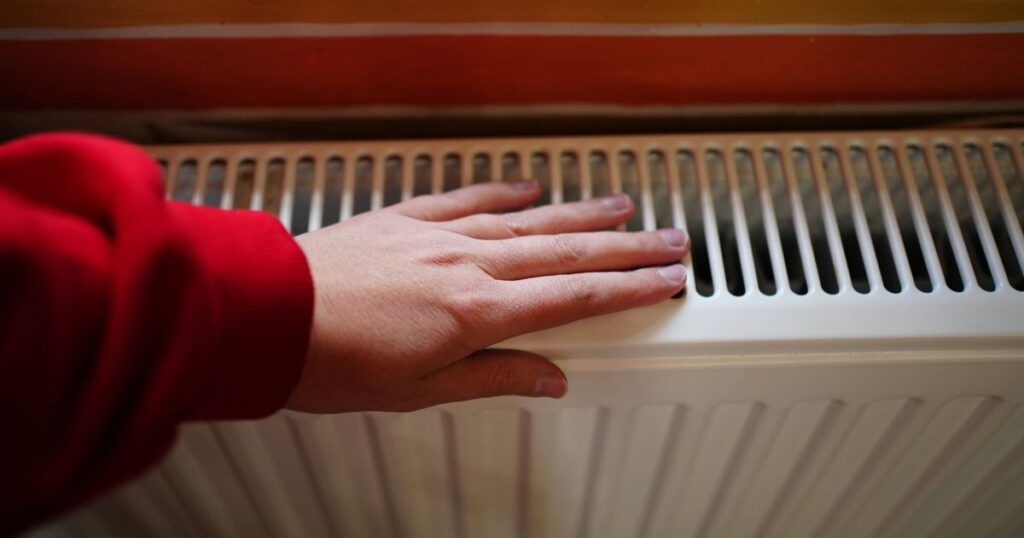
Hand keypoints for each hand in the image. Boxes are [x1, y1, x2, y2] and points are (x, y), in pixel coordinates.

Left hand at [287, 180, 689, 412]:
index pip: (572, 299)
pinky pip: (466, 198)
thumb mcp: (419, 390)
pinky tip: (528, 188)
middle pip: (564, 253)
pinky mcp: (405, 218)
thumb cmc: (332, 361)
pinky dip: (503, 193)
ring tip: (620, 206)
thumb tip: (550, 379)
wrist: (267, 316)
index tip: (666, 280)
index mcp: (475, 314)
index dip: (627, 290)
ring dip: (578, 214)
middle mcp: (466, 266)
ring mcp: (437, 236)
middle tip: (668, 239)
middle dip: (624, 247)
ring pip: (525, 221)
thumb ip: (492, 378)